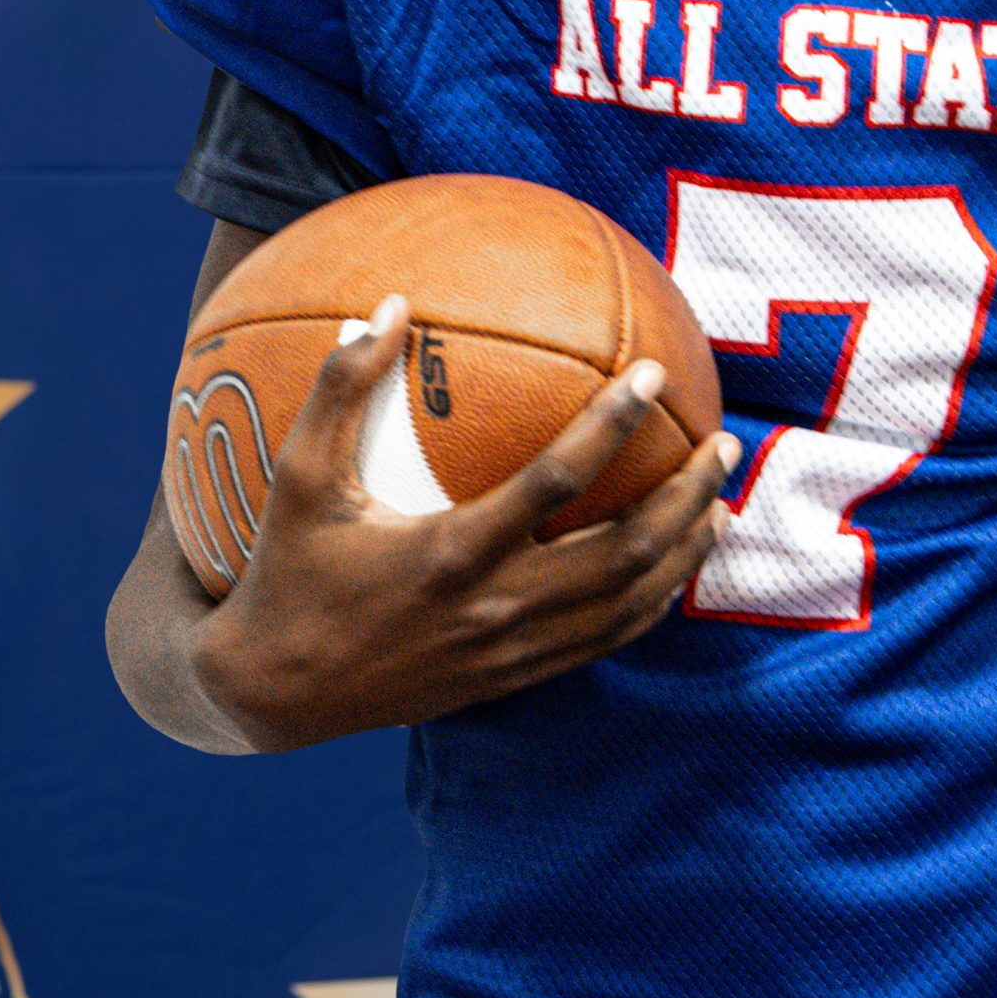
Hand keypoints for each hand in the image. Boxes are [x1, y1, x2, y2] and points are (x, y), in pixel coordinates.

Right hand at [193, 295, 738, 749]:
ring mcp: (514, 650)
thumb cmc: (288, 570)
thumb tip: (391, 304)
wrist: (275, 693)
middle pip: (625, 553)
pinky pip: (608, 639)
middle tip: (719, 440)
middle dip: (685, 495)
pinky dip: (655, 599)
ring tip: (721, 496)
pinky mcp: (518, 677)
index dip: (612, 426)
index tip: (652, 375)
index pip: (556, 483)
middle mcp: (495, 608)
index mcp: (450, 553)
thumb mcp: (299, 477)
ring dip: (686, 549)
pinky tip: (677, 561)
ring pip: (631, 603)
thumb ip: (341, 388)